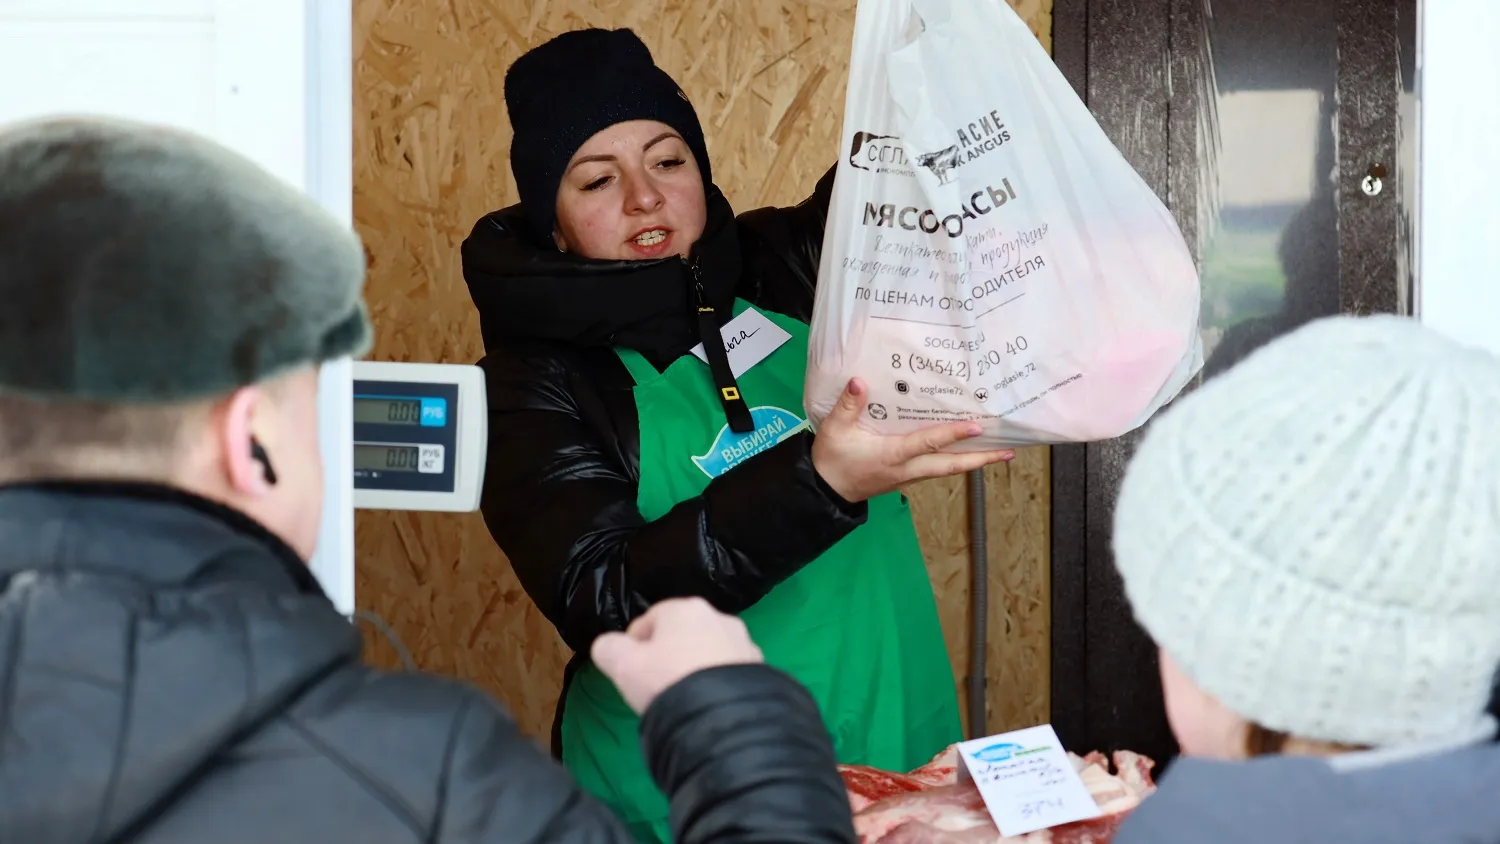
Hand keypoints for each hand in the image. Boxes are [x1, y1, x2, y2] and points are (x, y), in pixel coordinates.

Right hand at [590, 597, 764, 714]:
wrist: (723, 716)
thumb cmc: (667, 680)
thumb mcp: (622, 665)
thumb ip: (608, 648)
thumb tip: (608, 645)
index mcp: (684, 608)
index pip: (650, 620)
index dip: (635, 646)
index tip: (631, 672)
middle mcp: (718, 617)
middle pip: (682, 635)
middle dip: (668, 656)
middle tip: (657, 686)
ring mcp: (743, 643)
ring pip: (708, 653)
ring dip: (695, 669)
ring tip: (685, 698)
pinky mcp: (760, 669)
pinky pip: (729, 673)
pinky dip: (718, 683)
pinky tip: (708, 704)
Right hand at [811, 377, 1015, 502]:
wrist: (826, 490)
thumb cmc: (832, 459)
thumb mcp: (835, 430)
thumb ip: (848, 405)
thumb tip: (860, 382)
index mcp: (893, 455)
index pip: (928, 443)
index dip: (953, 434)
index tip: (977, 426)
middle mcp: (908, 468)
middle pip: (951, 465)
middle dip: (980, 459)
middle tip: (1008, 452)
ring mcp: (909, 476)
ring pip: (948, 469)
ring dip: (973, 462)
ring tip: (998, 453)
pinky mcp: (907, 478)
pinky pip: (938, 469)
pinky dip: (956, 461)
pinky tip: (966, 453)